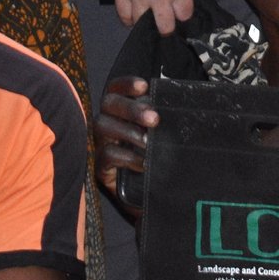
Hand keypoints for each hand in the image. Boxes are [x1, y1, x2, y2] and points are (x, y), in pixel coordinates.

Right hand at [94, 76, 158, 217]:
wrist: (152, 196)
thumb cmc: (157, 159)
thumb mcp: (161, 136)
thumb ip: (162, 120)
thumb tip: (178, 104)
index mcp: (121, 111)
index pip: (116, 88)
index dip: (126, 84)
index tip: (145, 86)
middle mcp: (107, 123)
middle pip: (108, 103)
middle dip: (131, 108)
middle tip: (154, 119)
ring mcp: (101, 144)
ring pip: (102, 125)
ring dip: (128, 131)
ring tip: (148, 142)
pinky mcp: (100, 167)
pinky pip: (106, 155)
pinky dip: (126, 156)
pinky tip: (144, 162)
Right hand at [109, 0, 193, 32]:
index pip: (184, 14)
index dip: (182, 14)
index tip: (179, 13)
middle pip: (165, 27)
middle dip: (166, 26)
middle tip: (164, 20)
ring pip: (143, 24)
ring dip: (145, 22)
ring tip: (146, 17)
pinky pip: (125, 17)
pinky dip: (129, 19)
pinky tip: (132, 16)